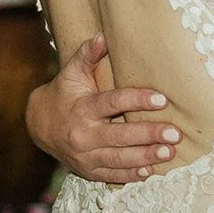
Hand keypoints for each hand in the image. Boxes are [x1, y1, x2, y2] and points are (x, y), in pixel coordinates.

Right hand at [24, 33, 178, 183]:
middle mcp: (83, 134)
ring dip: (146, 157)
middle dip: (148, 135)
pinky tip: (151, 171)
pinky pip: (112, 175)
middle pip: (120, 136)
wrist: (39, 125)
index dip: (137, 100)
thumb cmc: (63, 94)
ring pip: (119, 159)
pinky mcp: (88, 171)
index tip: (161, 99)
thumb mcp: (71, 73)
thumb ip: (87, 55)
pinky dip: (132, 175)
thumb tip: (103, 36)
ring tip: (169, 152)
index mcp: (82, 108)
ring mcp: (85, 156)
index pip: (112, 103)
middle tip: (174, 133)